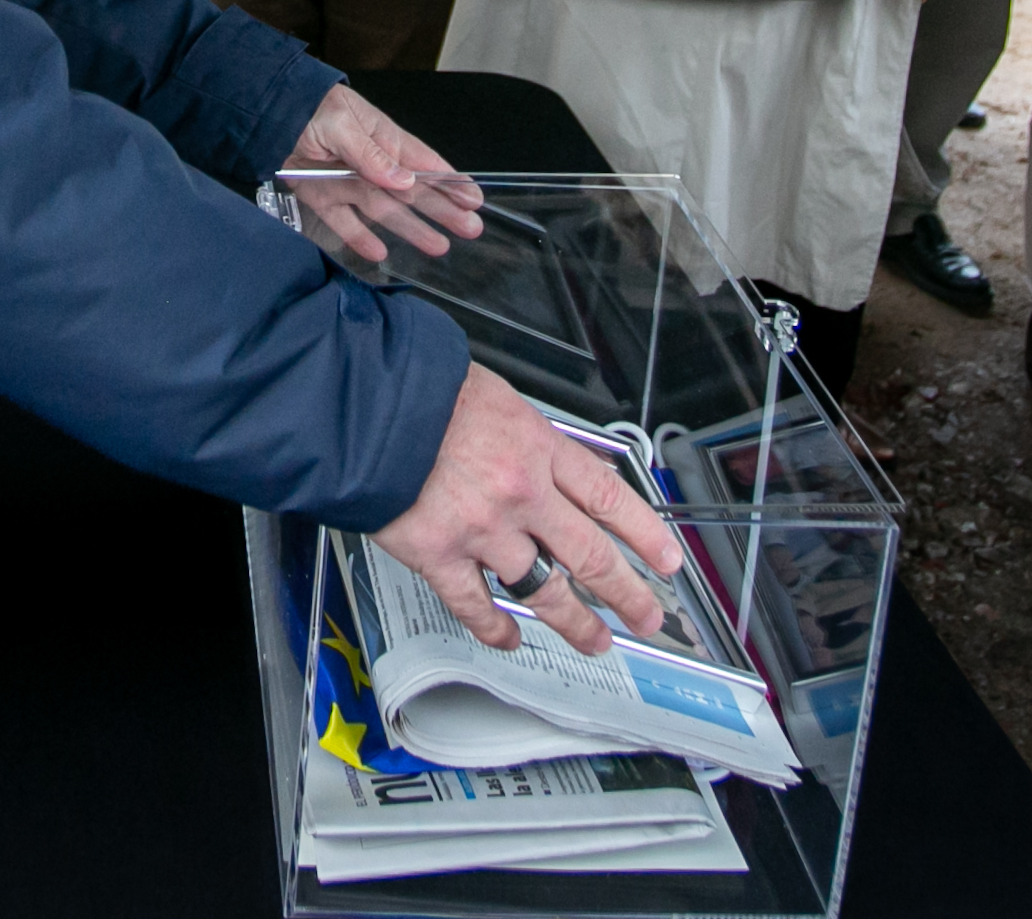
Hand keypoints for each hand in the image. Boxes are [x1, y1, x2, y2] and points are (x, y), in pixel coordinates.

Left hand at [282, 85, 482, 261]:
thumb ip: (371, 155)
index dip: (450, 182)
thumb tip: (405, 180)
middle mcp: (370, 165)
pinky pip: (345, 222)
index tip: (473, 199)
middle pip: (412, 193)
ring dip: (412, 229)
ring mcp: (347, 182)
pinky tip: (380, 253)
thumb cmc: (309, 108)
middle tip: (470, 230)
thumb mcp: (342, 124)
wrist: (266, 115)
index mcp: (383, 139)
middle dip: (442, 210)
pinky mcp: (322, 197)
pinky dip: (360, 238)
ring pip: (385, 211)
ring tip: (438, 247)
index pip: (425, 164)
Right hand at [370, 364, 685, 654]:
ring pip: (544, 590)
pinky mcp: (439, 554)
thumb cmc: (424, 391)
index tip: (666, 559)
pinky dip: (494, 628)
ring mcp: (482, 529)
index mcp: (539, 448)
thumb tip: (565, 474)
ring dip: (574, 622)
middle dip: (628, 594)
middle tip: (647, 615)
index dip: (646, 535)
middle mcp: (521, 493)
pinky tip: (507, 638)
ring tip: (593, 640)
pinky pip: (475, 604)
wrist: (365, 400)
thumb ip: (533, 442)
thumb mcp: (501, 401)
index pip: (610, 499)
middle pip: (591, 555)